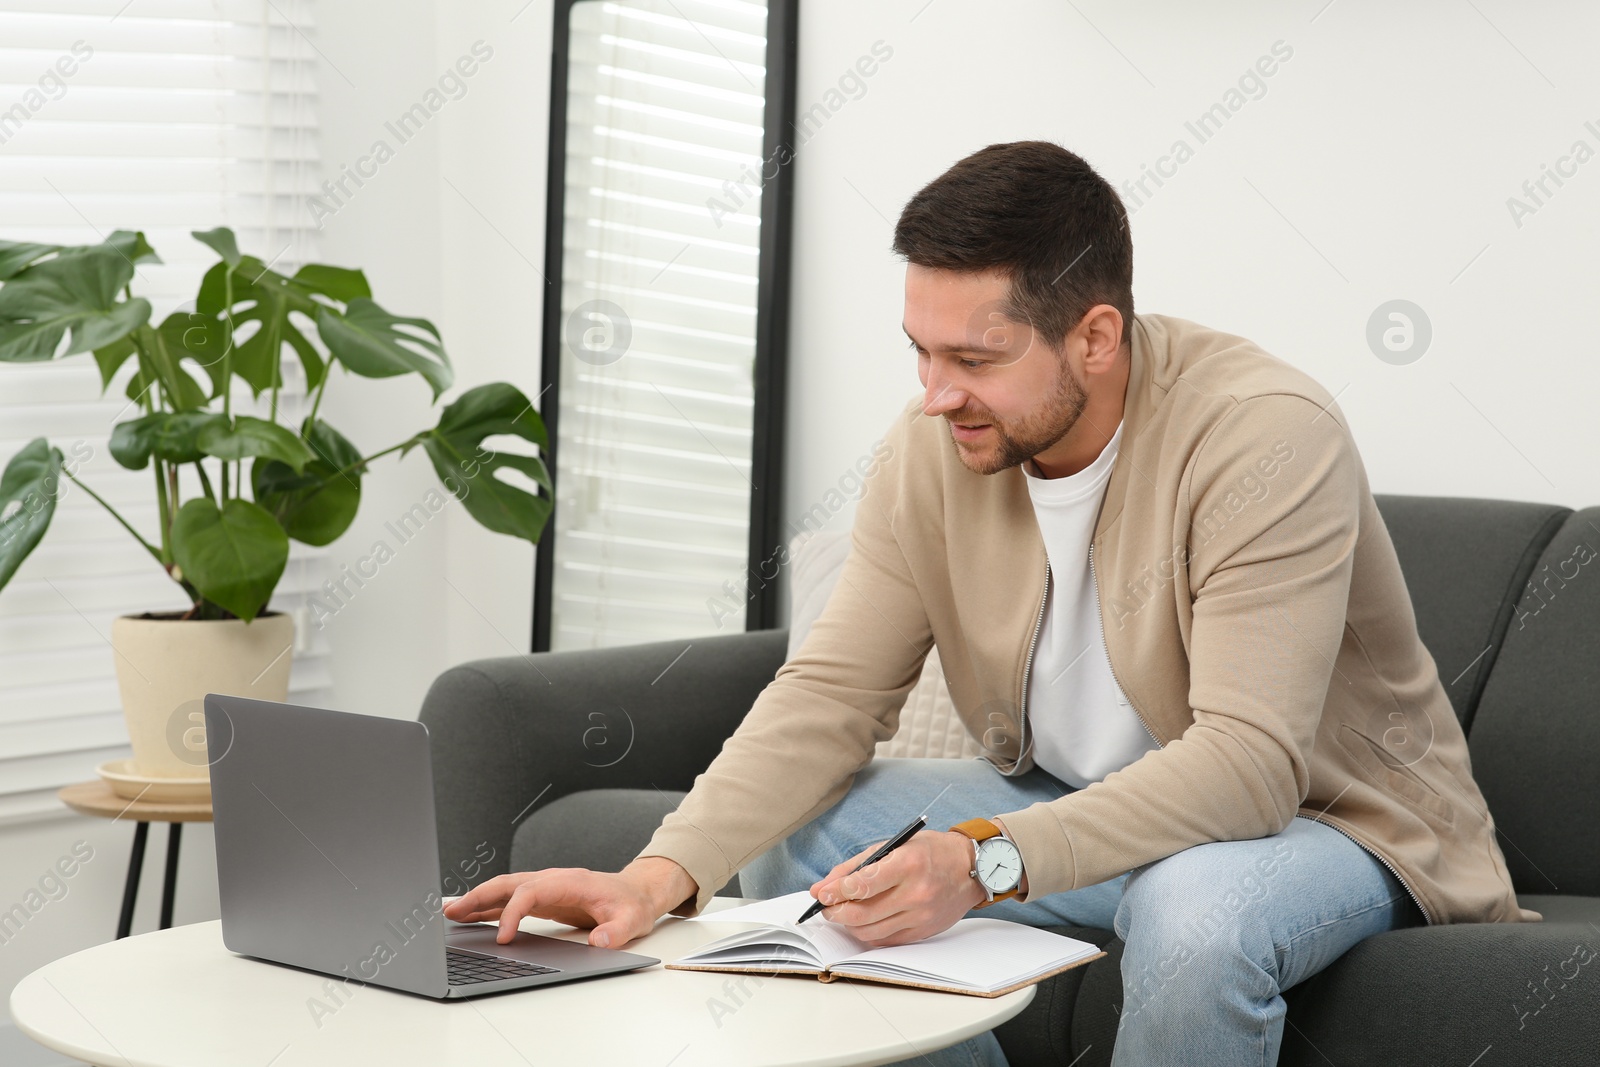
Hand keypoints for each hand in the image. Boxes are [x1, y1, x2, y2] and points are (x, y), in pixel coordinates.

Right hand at [441, 856, 695, 950]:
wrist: (637, 892)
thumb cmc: (632, 904)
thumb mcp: (631, 920)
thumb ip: (616, 931)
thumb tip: (598, 941)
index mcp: (569, 882)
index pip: (530, 892)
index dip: (512, 913)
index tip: (501, 938)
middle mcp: (553, 880)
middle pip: (508, 883)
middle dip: (478, 896)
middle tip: (452, 913)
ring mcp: (546, 886)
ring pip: (505, 888)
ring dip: (477, 899)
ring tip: (450, 913)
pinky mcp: (544, 897)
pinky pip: (510, 898)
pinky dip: (488, 905)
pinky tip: (471, 915)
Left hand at [807, 830, 986, 947]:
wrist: (971, 868)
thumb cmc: (930, 851)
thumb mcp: (893, 845)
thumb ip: (856, 866)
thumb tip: (823, 887)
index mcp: (907, 865)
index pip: (862, 885)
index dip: (836, 892)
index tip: (822, 894)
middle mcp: (915, 893)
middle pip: (862, 915)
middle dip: (836, 913)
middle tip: (827, 907)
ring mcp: (921, 916)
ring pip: (870, 932)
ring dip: (849, 926)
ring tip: (844, 913)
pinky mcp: (923, 932)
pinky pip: (886, 941)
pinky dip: (868, 934)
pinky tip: (865, 922)